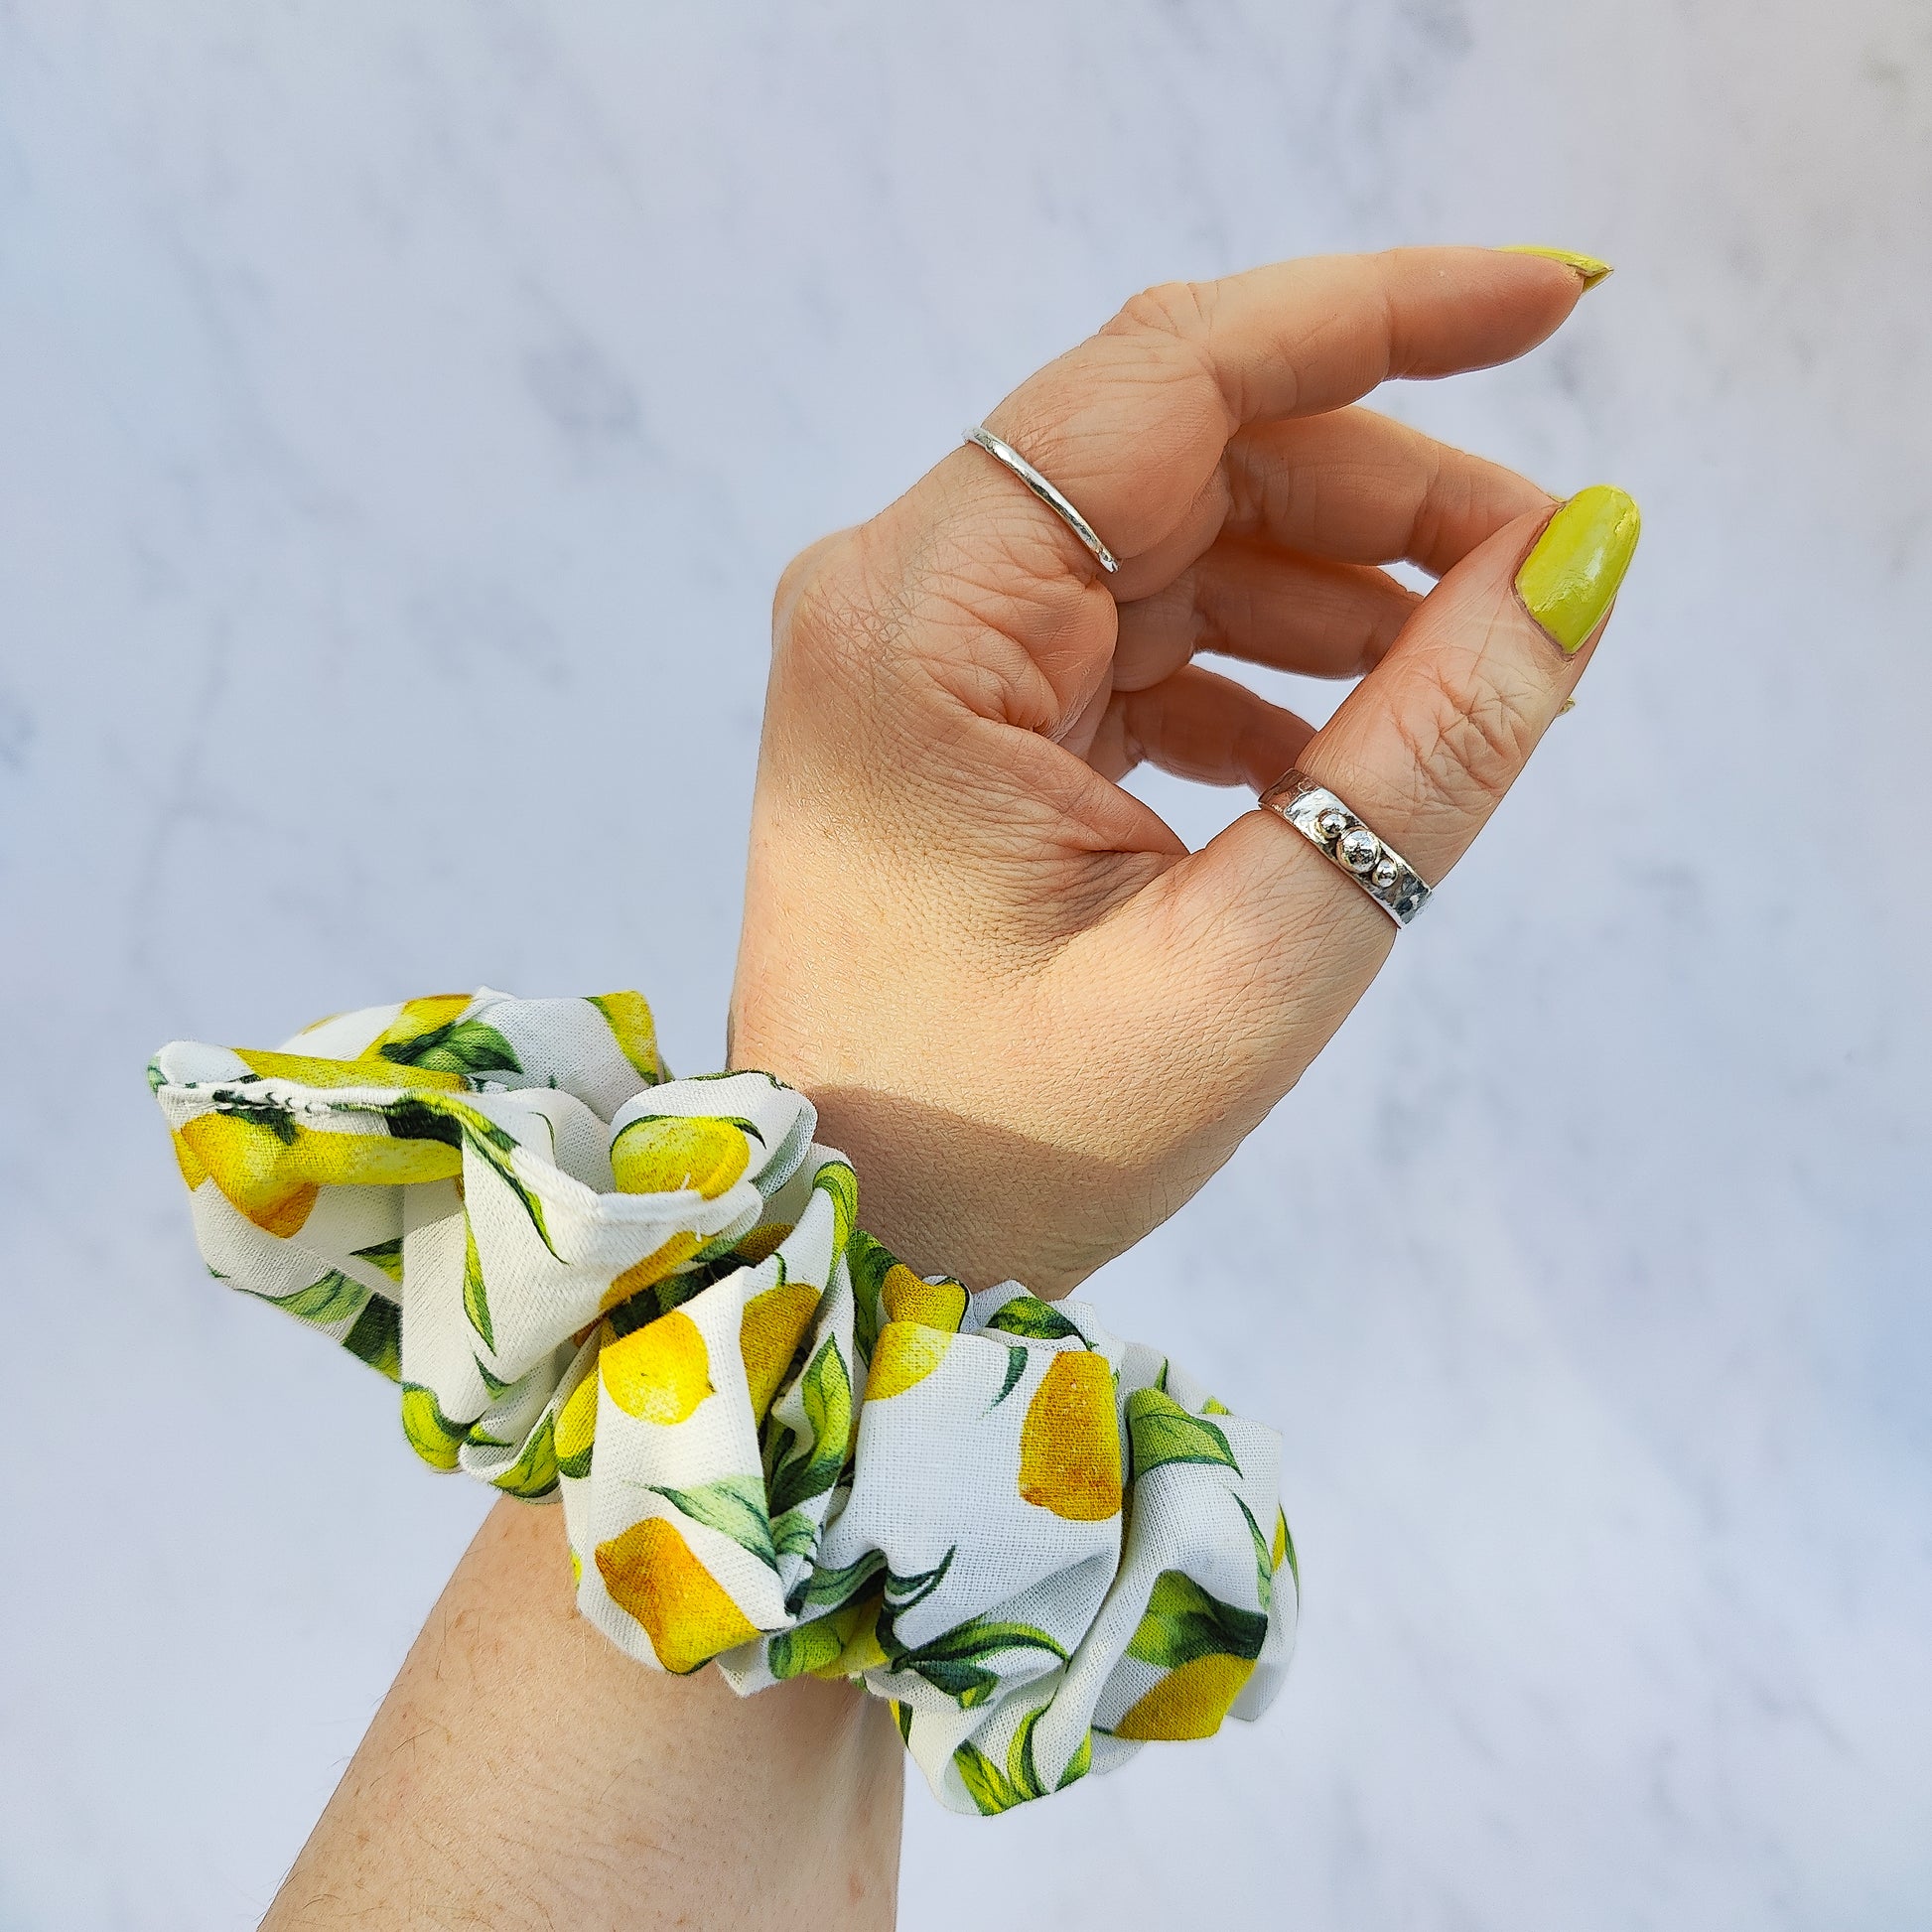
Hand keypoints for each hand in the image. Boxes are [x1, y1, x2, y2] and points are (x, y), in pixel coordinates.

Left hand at [731, 247, 1636, 1296]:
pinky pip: (1134, 630)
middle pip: (1178, 449)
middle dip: (1378, 491)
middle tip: (1537, 577)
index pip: (1165, 377)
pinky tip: (1338, 747)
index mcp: (921, 626)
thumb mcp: (1249, 960)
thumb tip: (1579, 556)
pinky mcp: (956, 711)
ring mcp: (920, 652)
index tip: (1553, 304)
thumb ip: (1425, 751)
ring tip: (1465, 678)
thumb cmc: (1004, 1143)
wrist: (854, 1240)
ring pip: (1169, 534)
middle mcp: (900, 598)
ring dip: (1331, 583)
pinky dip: (1256, 664)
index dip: (1373, 316)